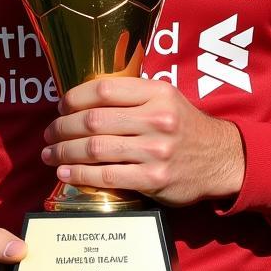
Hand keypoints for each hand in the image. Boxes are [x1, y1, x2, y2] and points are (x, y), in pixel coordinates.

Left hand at [42, 76, 244, 206]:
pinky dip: (81, 175)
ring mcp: (155, 151)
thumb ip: (132, 96)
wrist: (221, 159)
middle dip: (62, 128)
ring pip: (96, 149)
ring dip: (65, 153)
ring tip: (50, 155)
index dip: (74, 98)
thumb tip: (85, 98)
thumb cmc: (184, 126)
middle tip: (49, 134)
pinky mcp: (154, 179)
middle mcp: (156, 119)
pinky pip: (107, 176)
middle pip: (94, 121)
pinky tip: (66, 174)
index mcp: (157, 93)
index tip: (61, 106)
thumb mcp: (166, 99)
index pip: (104, 90)